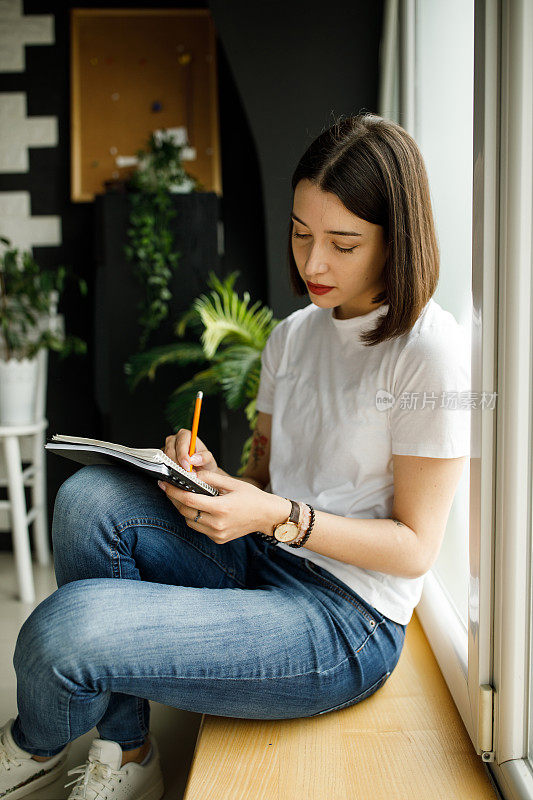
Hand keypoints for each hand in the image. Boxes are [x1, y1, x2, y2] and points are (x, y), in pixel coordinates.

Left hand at [157, 469, 287, 543]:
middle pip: (185, 511)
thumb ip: (210, 478)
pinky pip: (199, 528)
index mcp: (221, 508)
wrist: (267, 516)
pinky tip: (199, 508)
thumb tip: (191, 474)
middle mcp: (217, 524)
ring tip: (183, 497)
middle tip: (169, 487)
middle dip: (175, 499)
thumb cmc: (252, 497)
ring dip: (184, 509)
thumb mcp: (232, 483)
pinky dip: (195, 517)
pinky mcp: (218, 539)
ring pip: (190, 521)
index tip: (164, 483)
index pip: (189, 500)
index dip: (173, 491)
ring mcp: (217, 534)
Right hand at [163, 429, 218, 472]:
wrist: (201, 470)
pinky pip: (163, 465)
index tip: (188, 467)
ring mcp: (167, 449)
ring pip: (166, 459)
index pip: (181, 443)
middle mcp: (174, 440)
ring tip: (186, 474)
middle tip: (187, 474)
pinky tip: (179, 475)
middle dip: (178, 464)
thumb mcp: (209, 459)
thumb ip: (204, 457)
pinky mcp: (163, 458)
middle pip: (170, 451)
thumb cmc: (204, 462)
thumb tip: (194, 459)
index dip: (183, 456)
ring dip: (175, 469)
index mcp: (185, 435)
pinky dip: (170, 471)